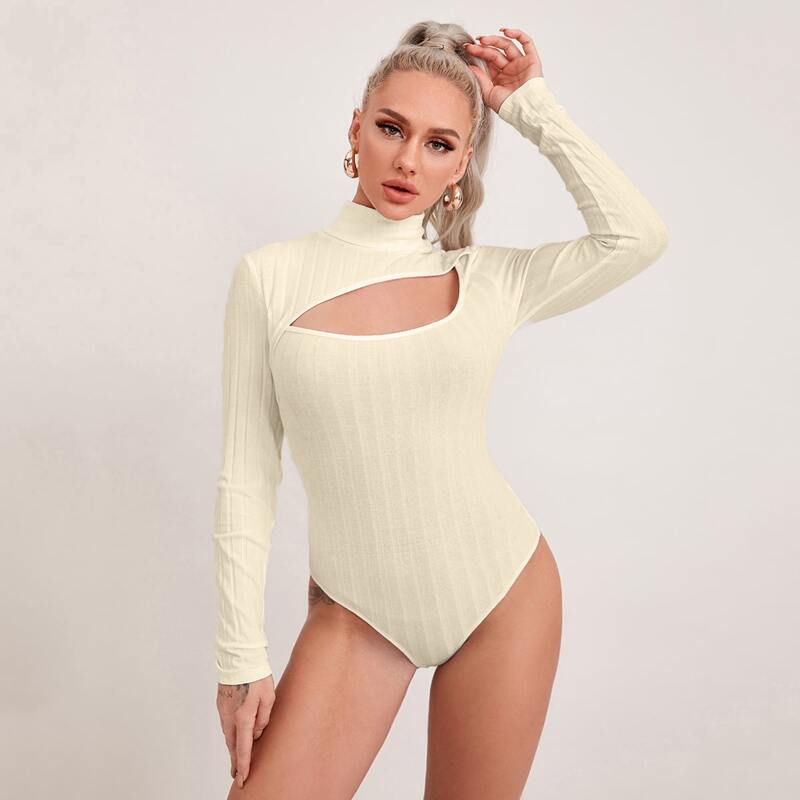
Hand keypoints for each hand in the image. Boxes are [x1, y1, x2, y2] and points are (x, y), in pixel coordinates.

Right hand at [217, 674, 274, 788]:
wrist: (239, 660)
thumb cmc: (256, 676)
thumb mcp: (268, 698)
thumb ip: (263, 719)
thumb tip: (256, 733)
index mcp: (243, 717)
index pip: (243, 747)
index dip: (243, 764)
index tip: (242, 778)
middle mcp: (230, 717)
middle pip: (232, 745)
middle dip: (235, 761)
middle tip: (237, 775)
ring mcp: (223, 711)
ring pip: (228, 735)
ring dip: (232, 748)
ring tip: (237, 759)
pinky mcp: (221, 704)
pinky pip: (226, 724)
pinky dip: (230, 734)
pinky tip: (235, 737)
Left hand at [464, 27, 543, 113]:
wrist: (523, 110)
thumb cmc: (508, 106)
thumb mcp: (488, 93)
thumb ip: (480, 79)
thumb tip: (470, 66)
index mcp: (500, 77)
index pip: (488, 61)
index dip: (478, 53)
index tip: (467, 49)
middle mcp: (510, 69)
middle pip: (496, 52)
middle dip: (483, 47)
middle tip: (473, 45)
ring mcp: (521, 64)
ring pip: (507, 46)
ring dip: (495, 40)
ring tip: (482, 39)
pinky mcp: (532, 60)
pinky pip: (526, 42)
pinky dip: (517, 34)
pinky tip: (505, 31)